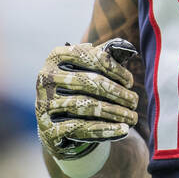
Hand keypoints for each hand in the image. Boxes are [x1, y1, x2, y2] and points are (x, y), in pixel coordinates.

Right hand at [36, 39, 138, 159]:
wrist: (58, 124)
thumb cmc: (79, 90)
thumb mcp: (89, 70)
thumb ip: (106, 56)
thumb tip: (127, 47)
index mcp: (56, 57)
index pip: (90, 57)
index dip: (114, 69)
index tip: (130, 82)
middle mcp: (46, 78)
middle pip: (90, 82)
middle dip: (117, 93)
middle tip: (134, 102)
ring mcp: (44, 104)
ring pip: (87, 106)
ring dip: (115, 112)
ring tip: (132, 117)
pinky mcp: (47, 129)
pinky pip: (81, 128)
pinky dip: (105, 130)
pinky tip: (122, 130)